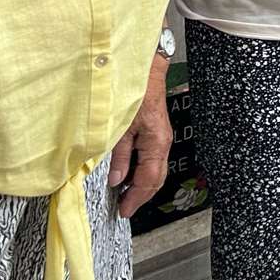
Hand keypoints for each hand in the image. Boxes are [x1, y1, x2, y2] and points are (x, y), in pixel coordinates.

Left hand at [109, 56, 172, 216]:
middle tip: (125, 208)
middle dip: (141, 196)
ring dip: (141, 184)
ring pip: (155, 169)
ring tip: (124, 194)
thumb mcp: (120, 127)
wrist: (145, 69)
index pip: (148, 180)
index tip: (123, 211)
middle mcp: (163, 143)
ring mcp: (161, 137)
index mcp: (156, 143)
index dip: (135, 198)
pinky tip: (128, 173)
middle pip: (156, 179)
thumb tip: (116, 179)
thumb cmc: (135, 92)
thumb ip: (119, 155)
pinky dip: (141, 171)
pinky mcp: (156, 132)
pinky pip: (152, 159)